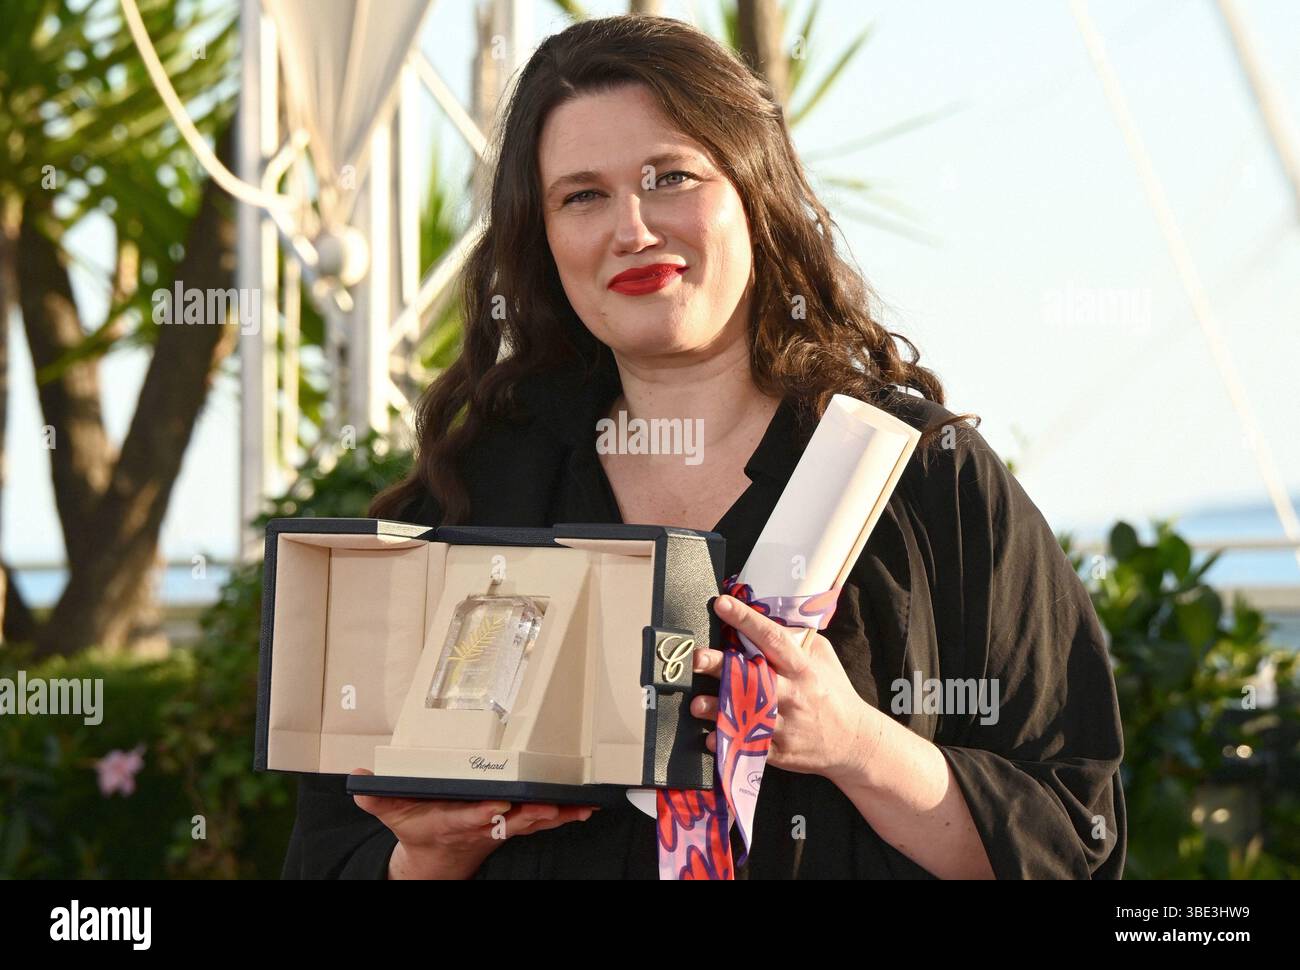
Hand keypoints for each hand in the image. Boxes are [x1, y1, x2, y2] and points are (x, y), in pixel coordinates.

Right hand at [350, 768, 599, 878]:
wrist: (437, 854)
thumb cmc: (419, 825)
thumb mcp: (391, 812)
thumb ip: (376, 796)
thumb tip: (358, 777)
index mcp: (451, 821)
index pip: (469, 817)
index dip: (484, 812)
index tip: (498, 803)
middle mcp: (480, 826)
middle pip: (508, 821)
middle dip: (529, 814)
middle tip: (549, 805)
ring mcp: (499, 827)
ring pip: (530, 822)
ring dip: (555, 816)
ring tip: (578, 806)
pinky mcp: (513, 824)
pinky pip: (541, 821)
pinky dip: (563, 815)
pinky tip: (583, 809)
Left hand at [689, 594, 881, 784]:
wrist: (854, 741)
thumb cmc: (833, 692)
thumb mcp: (823, 659)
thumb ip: (796, 640)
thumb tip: (766, 617)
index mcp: (803, 668)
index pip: (773, 638)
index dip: (747, 620)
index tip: (723, 604)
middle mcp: (794, 695)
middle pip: (753, 678)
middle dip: (722, 666)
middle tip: (697, 657)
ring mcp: (787, 726)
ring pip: (747, 715)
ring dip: (718, 709)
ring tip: (697, 703)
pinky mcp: (781, 751)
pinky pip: (749, 746)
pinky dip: (728, 742)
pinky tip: (712, 737)